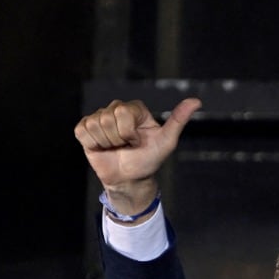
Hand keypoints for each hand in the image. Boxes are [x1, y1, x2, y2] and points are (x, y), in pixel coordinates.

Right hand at [74, 97, 200, 207]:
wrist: (130, 177)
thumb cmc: (149, 158)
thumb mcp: (167, 141)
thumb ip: (178, 120)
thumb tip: (196, 101)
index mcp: (135, 108)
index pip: (123, 113)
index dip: (129, 132)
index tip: (137, 141)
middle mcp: (117, 108)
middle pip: (107, 118)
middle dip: (117, 138)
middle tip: (126, 146)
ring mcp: (100, 117)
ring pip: (94, 125)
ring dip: (105, 143)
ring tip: (115, 147)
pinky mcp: (85, 128)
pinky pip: (82, 131)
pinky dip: (92, 144)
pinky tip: (102, 147)